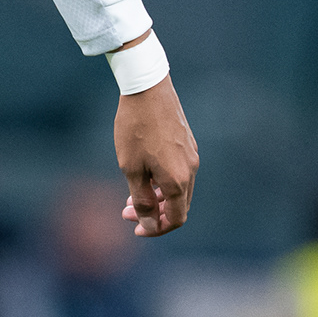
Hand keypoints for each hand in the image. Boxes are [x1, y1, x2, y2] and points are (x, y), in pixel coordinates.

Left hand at [114, 73, 197, 235]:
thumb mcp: (131, 168)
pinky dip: (162, 180)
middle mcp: (190, 170)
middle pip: (178, 205)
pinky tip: (144, 173)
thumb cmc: (135, 128)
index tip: (135, 228)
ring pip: (178, 188)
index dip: (155, 229)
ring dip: (157, 197)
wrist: (147, 87)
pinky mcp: (187, 142)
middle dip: (153, 214)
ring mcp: (191, 155)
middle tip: (126, 212)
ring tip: (131, 195)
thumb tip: (150, 225)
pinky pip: (178, 171)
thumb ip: (142, 200)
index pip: (175, 219)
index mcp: (178, 181)